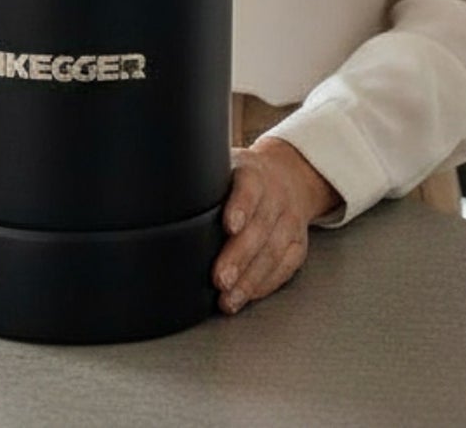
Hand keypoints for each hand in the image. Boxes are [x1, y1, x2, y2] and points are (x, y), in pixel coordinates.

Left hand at [212, 136, 340, 314]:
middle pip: (260, 228)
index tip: (228, 226)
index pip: (249, 188)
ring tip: (228, 298)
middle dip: (239, 257)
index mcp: (252, 173)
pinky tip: (247, 295)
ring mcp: (289, 221)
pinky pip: (285, 267)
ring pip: (273, 252)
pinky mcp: (298, 244)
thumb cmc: (243, 177)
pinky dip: (265, 284)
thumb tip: (166, 198)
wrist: (288, 176)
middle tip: (219, 279)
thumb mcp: (224, 166)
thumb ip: (203, 182)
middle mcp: (275, 196)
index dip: (240, 207)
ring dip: (250, 279)